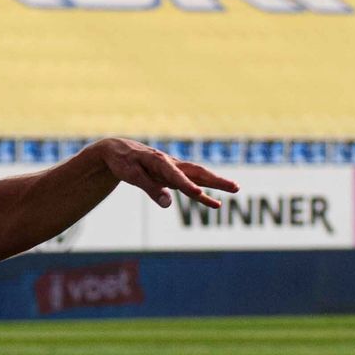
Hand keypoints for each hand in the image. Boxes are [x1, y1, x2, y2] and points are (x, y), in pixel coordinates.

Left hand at [99, 140, 234, 207]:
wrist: (118, 150)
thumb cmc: (124, 161)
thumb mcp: (131, 175)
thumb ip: (150, 188)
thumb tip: (168, 204)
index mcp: (160, 162)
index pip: (176, 176)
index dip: (187, 185)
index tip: (199, 195)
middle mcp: (171, 164)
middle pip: (197, 172)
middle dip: (215, 180)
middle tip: (235, 186)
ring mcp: (174, 169)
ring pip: (198, 177)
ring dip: (215, 183)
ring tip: (235, 189)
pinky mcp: (172, 176)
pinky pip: (191, 184)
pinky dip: (202, 192)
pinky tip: (214, 202)